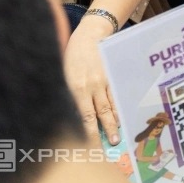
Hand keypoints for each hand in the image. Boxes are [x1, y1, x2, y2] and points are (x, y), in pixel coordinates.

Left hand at [64, 16, 118, 143]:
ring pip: (111, 105)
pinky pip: (116, 95)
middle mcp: (91, 86)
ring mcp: (104, 81)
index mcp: (76, 88)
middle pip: (99, 114)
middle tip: (110, 145)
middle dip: (104, 131)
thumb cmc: (71, 56)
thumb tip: (68, 116)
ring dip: (114, 122)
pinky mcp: (112, 76)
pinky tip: (120, 117)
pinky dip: (119, 107)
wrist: (89, 36)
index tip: (88, 146)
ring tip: (117, 135)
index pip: (83, 117)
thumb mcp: (63, 76)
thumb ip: (68, 95)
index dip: (87, 133)